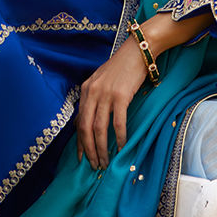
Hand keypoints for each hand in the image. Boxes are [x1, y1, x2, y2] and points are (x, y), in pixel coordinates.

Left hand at [77, 39, 147, 169]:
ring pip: (100, 128)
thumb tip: (88, 120)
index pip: (78, 121)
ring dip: (102, 148)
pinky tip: (122, 148)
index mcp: (86, 90)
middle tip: (94, 165)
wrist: (138, 51)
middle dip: (89, 150)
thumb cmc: (122, 67)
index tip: (80, 157)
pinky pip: (117, 123)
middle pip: (86, 128)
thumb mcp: (101, 81)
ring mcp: (105, 94)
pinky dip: (119, 138)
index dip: (79, 142)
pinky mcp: (121, 96)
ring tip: (105, 162)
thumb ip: (94, 98)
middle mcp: (92, 93)